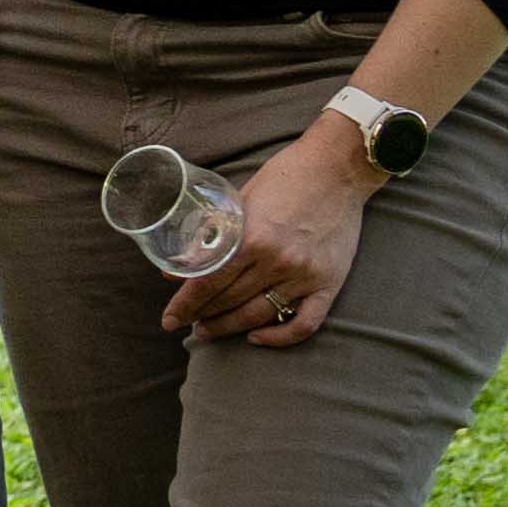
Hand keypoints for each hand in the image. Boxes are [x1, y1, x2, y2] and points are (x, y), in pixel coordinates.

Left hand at [171, 117, 367, 345]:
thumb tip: (175, 268)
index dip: (184, 305)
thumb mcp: (239, 202)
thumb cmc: (285, 178)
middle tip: (189, 323)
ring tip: (211, 330)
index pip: (208, 283)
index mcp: (252, 238)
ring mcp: (305, 274)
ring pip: (259, 315)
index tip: (169, 320)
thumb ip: (210, 236)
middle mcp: (278, 261)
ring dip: (231, 327)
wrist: (338, 169)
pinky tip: (257, 337)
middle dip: (203, 316)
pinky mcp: (329, 282)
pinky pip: (305, 323)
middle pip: (230, 302)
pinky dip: (280, 337)